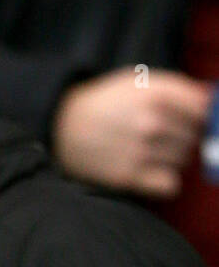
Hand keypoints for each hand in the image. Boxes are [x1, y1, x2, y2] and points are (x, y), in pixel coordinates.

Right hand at [52, 67, 213, 198]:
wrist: (62, 127)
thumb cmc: (104, 102)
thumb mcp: (138, 82)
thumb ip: (177, 88)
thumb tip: (211, 100)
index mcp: (156, 93)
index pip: (204, 110)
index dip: (198, 115)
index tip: (188, 118)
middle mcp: (151, 122)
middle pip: (194, 136)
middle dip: (182, 136)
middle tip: (160, 136)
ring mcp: (141, 151)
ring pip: (183, 160)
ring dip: (172, 157)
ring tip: (149, 151)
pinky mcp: (128, 176)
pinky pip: (170, 185)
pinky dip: (166, 180)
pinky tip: (153, 172)